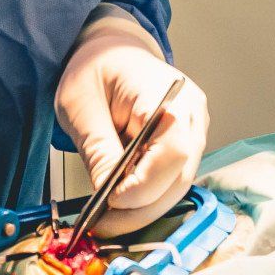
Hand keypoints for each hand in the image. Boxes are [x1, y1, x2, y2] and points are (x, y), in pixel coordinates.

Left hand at [54, 9, 209, 235]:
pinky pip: (172, 179)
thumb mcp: (81, 105)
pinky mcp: (184, 145)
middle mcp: (192, 113)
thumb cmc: (95, 68)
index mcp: (169, 94)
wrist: (110, 50)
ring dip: (145, 208)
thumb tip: (106, 194)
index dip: (146, 183)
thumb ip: (98, 149)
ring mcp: (193, 130)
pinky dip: (148, 197)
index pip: (172, 151)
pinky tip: (121, 205)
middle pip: (179, 176)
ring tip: (108, 220)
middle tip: (104, 225)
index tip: (112, 201)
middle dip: (142, 207)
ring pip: (178, 184)